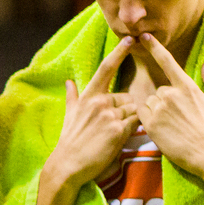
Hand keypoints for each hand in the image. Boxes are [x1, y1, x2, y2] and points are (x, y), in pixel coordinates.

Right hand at [47, 37, 139, 188]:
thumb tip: (68, 82)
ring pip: (133, 110)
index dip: (119, 52)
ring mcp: (109, 116)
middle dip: (124, 110)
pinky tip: (117, 139)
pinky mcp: (118, 130)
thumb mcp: (69, 116)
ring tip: (113, 134)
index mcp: (88, 97)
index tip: (131, 39)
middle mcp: (99, 102)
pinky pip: (135, 123)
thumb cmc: (69, 141)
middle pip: (127, 97)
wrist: (68, 165)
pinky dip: (131, 131)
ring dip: (129, 121)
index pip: (106, 69)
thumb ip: (73, 97)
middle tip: (110, 126)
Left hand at [134, 34, 203, 181]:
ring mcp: (159, 110)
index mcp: (187, 86)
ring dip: (156, 112)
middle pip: (158, 92)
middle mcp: (170, 95)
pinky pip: (142, 117)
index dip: (155, 48)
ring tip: (173, 126)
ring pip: (149, 104)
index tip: (144, 37)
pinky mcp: (150, 126)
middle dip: (164, 102)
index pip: (167, 62)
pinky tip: (164, 130)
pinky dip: (148, 121)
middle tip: (179, 118)